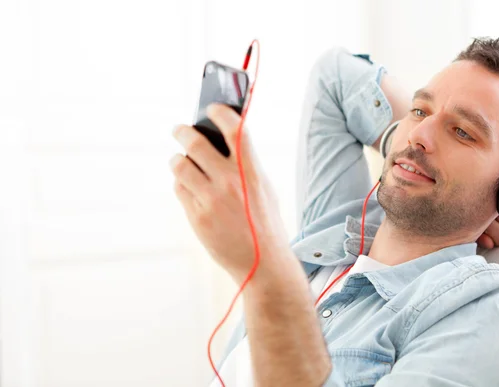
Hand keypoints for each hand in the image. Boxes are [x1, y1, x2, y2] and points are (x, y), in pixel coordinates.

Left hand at [169, 104, 288, 283]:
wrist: (262, 263)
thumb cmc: (265, 223)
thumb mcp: (264, 189)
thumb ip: (246, 165)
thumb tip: (221, 140)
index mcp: (252, 172)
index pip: (234, 129)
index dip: (221, 112)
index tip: (211, 108)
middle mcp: (230, 182)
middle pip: (196, 142)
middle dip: (183, 131)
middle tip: (179, 129)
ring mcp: (211, 200)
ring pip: (180, 164)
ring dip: (178, 158)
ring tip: (181, 160)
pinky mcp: (197, 216)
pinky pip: (179, 188)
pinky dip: (181, 183)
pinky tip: (188, 186)